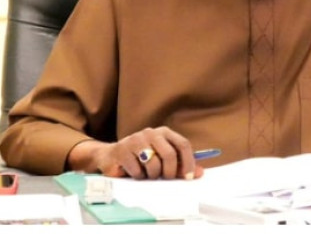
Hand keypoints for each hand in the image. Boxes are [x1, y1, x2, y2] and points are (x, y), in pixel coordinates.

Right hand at [69, 126, 203, 179]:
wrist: (111, 156)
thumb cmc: (141, 158)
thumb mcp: (162, 159)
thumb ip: (181, 165)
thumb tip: (200, 173)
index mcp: (164, 132)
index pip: (183, 144)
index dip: (188, 162)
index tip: (189, 177)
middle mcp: (151, 132)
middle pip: (169, 154)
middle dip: (170, 172)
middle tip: (166, 179)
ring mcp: (135, 140)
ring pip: (153, 164)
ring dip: (152, 175)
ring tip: (147, 174)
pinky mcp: (122, 150)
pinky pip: (137, 171)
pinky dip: (139, 177)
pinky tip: (134, 172)